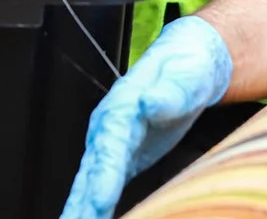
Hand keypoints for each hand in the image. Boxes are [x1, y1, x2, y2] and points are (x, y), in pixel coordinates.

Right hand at [61, 16, 233, 218]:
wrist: (186, 61)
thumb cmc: (186, 69)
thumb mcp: (186, 76)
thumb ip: (169, 93)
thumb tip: (149, 103)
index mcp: (123, 106)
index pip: (110, 144)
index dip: (104, 175)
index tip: (99, 199)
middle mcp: (109, 127)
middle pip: (91, 169)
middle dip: (81, 201)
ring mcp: (111, 144)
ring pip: (89, 182)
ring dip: (80, 209)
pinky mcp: (120, 159)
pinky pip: (101, 187)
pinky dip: (91, 208)